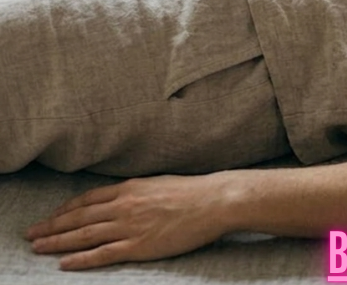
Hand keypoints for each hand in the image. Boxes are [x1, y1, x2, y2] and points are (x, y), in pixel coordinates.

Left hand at [25, 174, 234, 270]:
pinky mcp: (139, 246)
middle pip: (78, 218)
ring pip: (84, 236)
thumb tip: (124, 196)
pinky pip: (102, 254)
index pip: (87, 200)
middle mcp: (124, 206)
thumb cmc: (194, 192)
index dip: (65, 210)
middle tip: (31, 234)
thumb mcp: (159, 183)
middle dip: (51, 226)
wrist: (215, 202)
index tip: (51, 217)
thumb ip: (138, 192)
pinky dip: (80, 259)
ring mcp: (130, 227)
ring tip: (38, 247)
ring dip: (57, 242)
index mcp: (129, 189)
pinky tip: (65, 263)